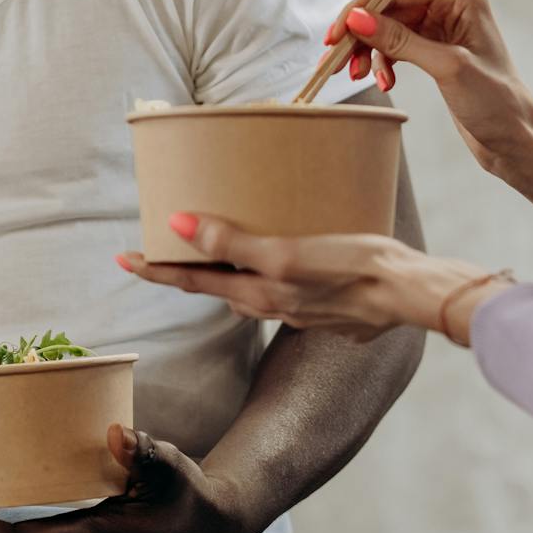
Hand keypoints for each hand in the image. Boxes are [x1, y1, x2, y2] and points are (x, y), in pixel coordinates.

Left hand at [119, 215, 510, 345]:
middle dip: (188, 268)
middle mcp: (273, 306)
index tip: (122, 259)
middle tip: (164, 248)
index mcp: (258, 294)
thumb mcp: (287, 253)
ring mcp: (301, 309)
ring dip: (230, 270)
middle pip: (218, 285)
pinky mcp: (327, 303)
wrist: (411, 293)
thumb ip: (234, 242)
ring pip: (251, 289)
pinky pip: (284, 288)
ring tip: (219, 247)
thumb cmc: (351, 268)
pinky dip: (269, 272)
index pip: (191, 281)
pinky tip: (282, 258)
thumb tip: (179, 224)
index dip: (155, 268)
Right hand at [330, 0, 532, 223]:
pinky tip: (386, 82)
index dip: (361, 7)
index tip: (336, 35)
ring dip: (369, 51)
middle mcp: (450, 4)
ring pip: (387, 27)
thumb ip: (400, 40)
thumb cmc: (495, 102)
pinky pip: (396, 45)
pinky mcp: (434, 48)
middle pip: (388, 7)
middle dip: (361, 33)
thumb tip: (356, 18)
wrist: (515, 138)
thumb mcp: (446, 67)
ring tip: (358, 76)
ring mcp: (441, 26)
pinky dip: (384, 62)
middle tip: (335, 58)